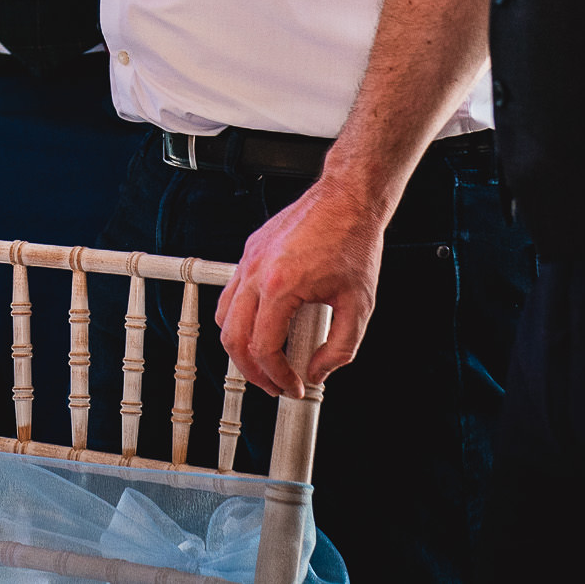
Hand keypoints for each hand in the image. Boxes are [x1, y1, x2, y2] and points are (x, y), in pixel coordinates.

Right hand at [215, 175, 382, 398]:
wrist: (347, 199)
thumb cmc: (353, 241)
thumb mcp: (360, 305)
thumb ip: (340, 348)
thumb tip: (317, 371)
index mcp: (281, 286)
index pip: (263, 347)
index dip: (277, 375)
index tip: (293, 386)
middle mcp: (257, 272)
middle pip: (233, 337)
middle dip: (251, 370)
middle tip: (273, 384)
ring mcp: (249, 260)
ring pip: (224, 316)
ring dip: (240, 345)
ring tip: (263, 361)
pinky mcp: (250, 252)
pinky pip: (232, 293)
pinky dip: (241, 318)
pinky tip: (264, 325)